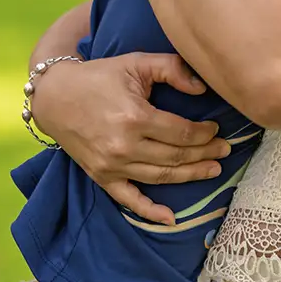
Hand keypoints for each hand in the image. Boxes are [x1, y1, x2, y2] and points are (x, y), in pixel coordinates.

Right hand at [31, 53, 231, 224]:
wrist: (54, 97)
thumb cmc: (99, 76)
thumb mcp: (136, 63)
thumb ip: (172, 69)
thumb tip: (202, 87)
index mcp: (135, 117)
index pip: (181, 133)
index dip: (204, 134)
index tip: (216, 129)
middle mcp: (124, 146)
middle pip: (176, 156)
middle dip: (205, 154)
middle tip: (225, 151)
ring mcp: (111, 166)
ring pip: (161, 177)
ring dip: (190, 175)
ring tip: (213, 170)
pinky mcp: (101, 177)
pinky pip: (129, 199)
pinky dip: (150, 211)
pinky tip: (171, 218)